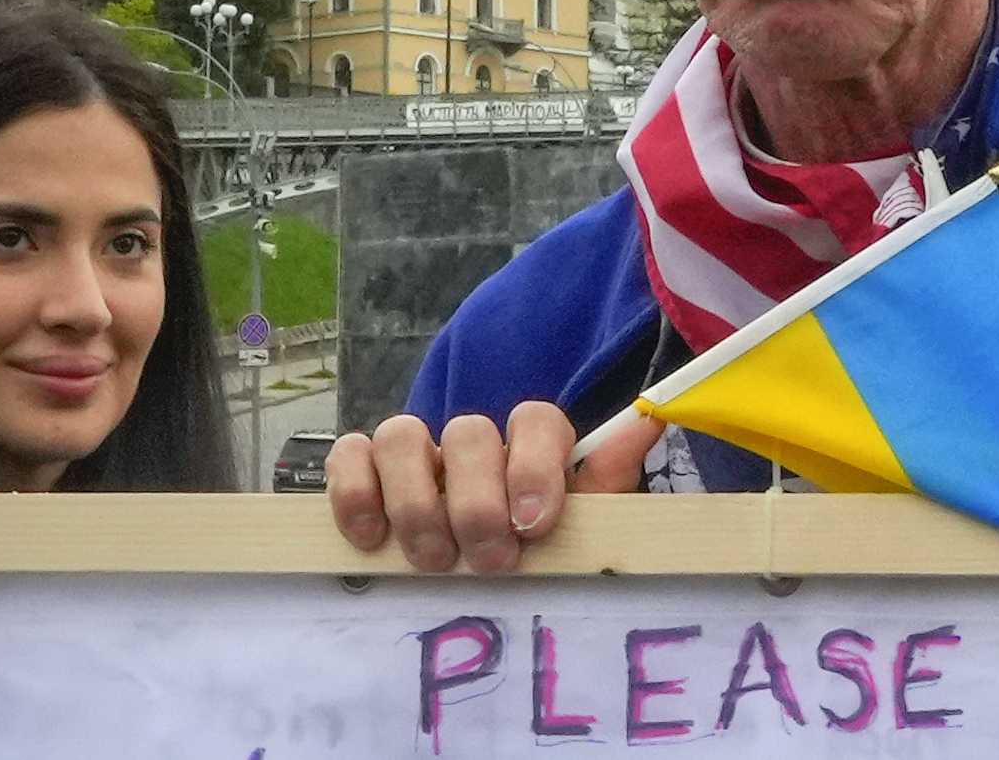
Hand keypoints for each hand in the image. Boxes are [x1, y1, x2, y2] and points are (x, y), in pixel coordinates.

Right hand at [326, 401, 664, 572]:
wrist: (482, 579)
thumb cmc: (535, 551)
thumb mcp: (581, 525)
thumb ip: (606, 480)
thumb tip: (650, 422)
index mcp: (531, 443)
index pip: (535, 420)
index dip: (533, 466)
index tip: (534, 524)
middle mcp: (473, 440)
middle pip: (467, 432)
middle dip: (477, 502)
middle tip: (491, 561)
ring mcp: (416, 452)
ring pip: (400, 435)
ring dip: (416, 501)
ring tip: (434, 560)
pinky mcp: (364, 472)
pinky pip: (349, 456)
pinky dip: (354, 491)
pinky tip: (372, 538)